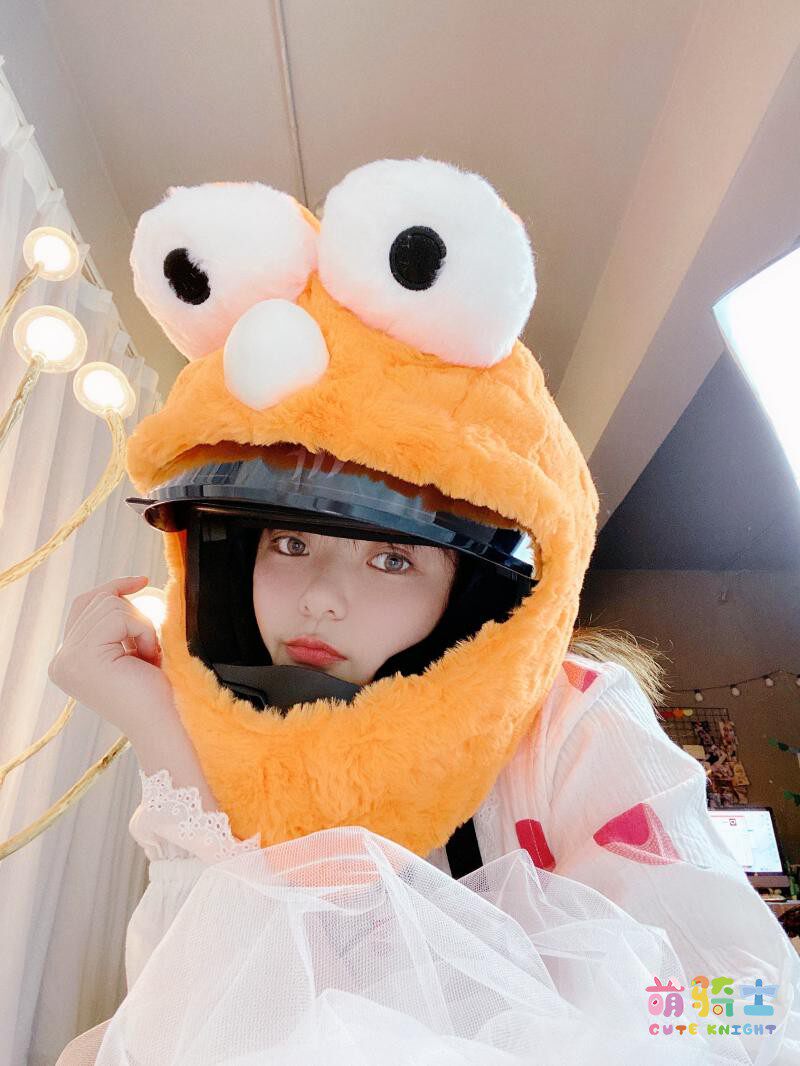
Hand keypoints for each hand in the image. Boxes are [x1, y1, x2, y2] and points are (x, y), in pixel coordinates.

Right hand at [48, 575, 172, 734]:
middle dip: (133, 615)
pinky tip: (149, 658)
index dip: (113, 589)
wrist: (167, 725)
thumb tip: (125, 586)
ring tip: (150, 656)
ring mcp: (69, 659)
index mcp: (68, 662)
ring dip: (141, 625)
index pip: (83, 606)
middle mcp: (61, 661)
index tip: (141, 581)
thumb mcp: (131, 650)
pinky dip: (144, 631)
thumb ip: (117, 625)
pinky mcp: (84, 657)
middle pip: (96, 600)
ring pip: (110, 604)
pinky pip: (120, 615)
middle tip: (152, 647)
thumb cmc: (158, 692)